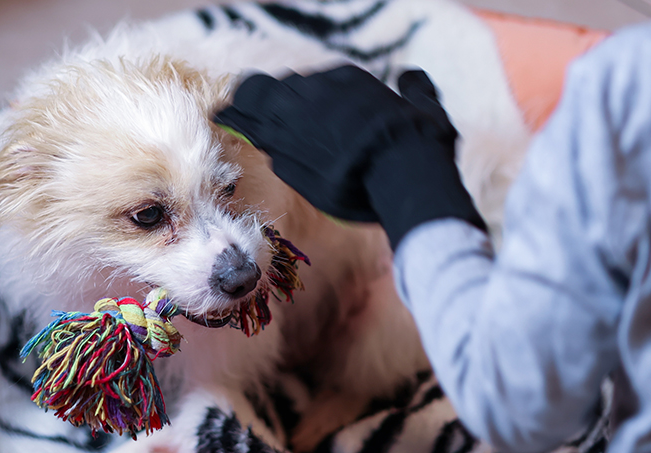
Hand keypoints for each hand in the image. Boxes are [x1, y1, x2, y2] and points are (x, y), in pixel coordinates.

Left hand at [214, 65, 484, 248]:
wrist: (406, 177)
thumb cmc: (421, 143)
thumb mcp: (426, 108)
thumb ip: (416, 88)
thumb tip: (412, 76)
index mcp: (343, 80)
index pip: (302, 83)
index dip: (291, 97)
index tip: (283, 106)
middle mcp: (313, 97)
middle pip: (266, 91)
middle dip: (254, 101)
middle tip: (237, 109)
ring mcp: (294, 127)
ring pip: (253, 113)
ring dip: (240, 117)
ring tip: (224, 117)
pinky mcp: (287, 159)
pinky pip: (264, 147)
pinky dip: (255, 145)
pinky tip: (242, 140)